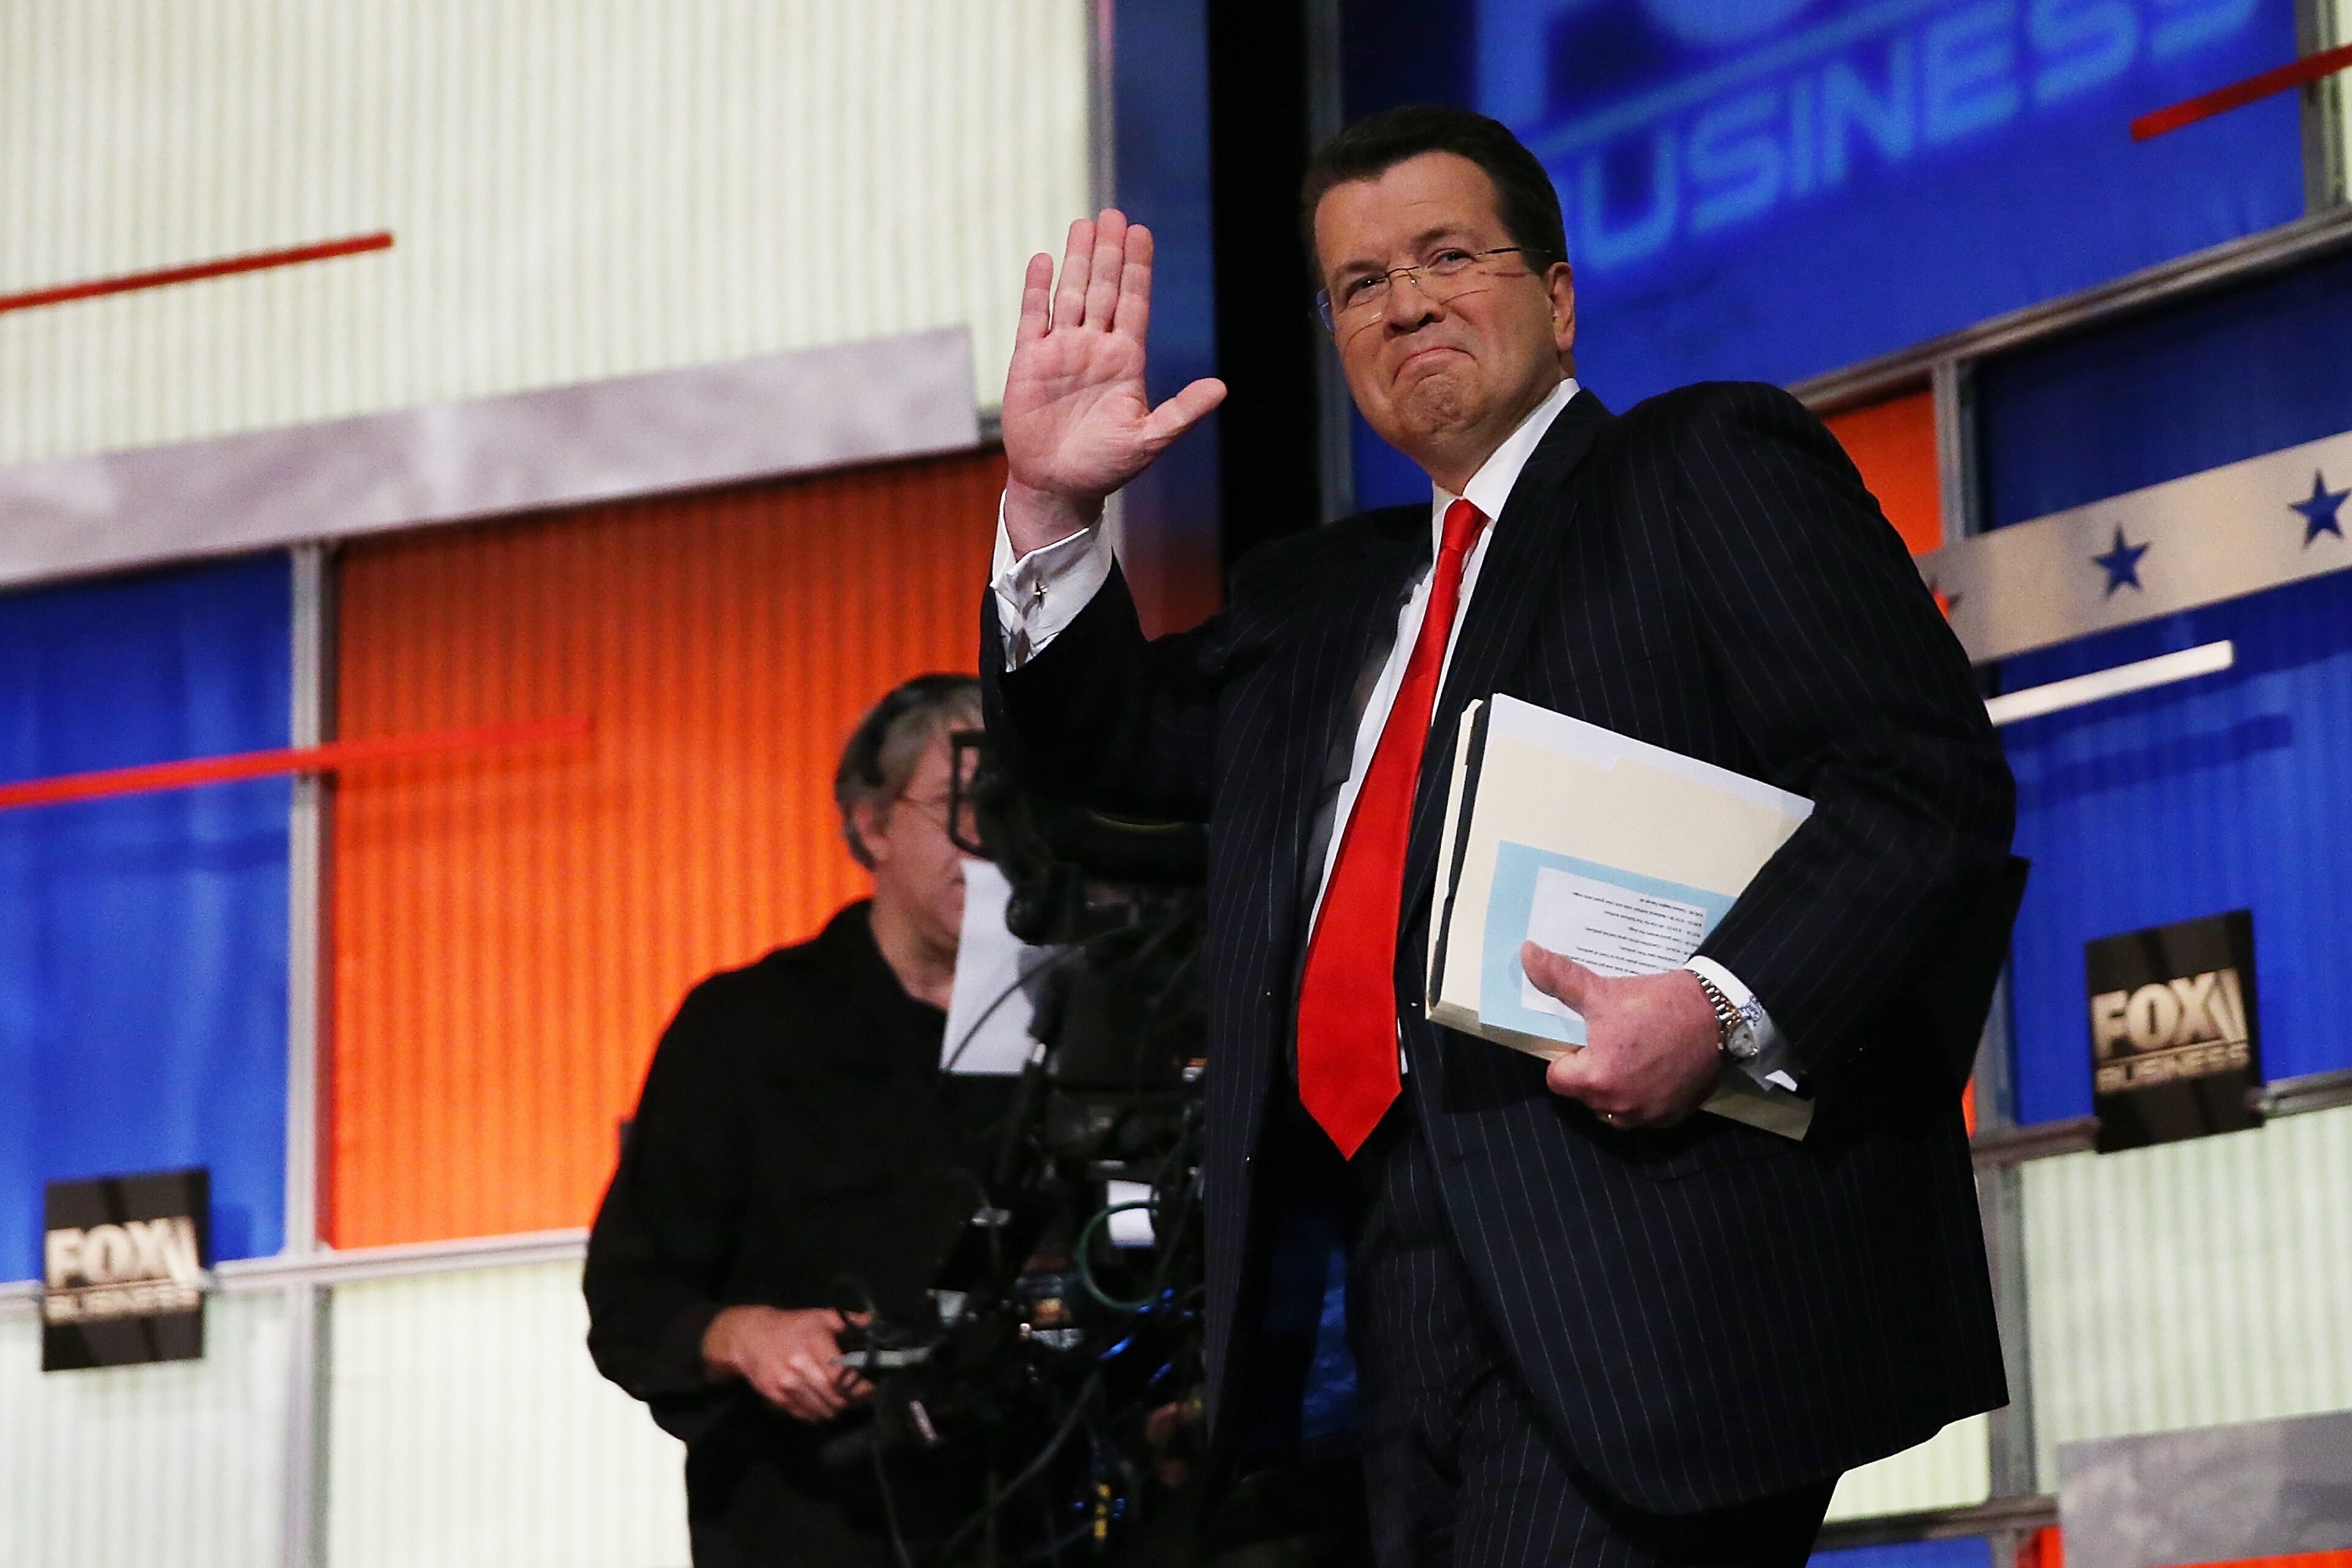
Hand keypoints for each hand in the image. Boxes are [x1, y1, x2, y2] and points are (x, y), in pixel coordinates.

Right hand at [701, 1306, 872, 1422]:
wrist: (749, 1338)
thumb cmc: (791, 1326)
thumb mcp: (820, 1316)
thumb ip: (849, 1321)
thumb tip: (873, 1322)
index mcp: (814, 1345)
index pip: (842, 1377)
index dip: (860, 1387)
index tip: (872, 1388)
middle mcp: (800, 1368)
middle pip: (835, 1398)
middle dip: (853, 1401)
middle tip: (863, 1398)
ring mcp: (787, 1386)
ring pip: (822, 1410)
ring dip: (837, 1409)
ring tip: (845, 1401)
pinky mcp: (777, 1398)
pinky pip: (805, 1415)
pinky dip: (819, 1413)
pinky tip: (825, 1404)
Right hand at [1000, 210, 1225, 552]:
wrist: (1058, 486)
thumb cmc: (1106, 466)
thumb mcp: (1149, 440)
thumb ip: (1182, 412)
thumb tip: (1220, 388)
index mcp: (1125, 360)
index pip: (1134, 304)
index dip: (1138, 269)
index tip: (1142, 234)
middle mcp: (1094, 347)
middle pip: (1104, 289)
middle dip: (1110, 252)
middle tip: (1114, 213)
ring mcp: (1061, 350)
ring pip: (1071, 294)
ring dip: (1077, 260)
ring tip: (1084, 224)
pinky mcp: (1029, 361)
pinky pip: (1033, 317)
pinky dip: (1036, 290)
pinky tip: (1042, 260)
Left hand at [1520, 943, 1722, 1129]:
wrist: (1717, 1014)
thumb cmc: (1657, 1004)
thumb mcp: (1604, 991)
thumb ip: (1560, 978)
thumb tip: (1527, 954)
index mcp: (1598, 1079)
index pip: (1557, 1078)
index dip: (1566, 1056)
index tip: (1584, 1038)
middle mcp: (1620, 1107)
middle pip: (1584, 1094)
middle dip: (1590, 1071)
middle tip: (1610, 1041)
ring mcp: (1649, 1116)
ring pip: (1612, 1107)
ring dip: (1615, 1087)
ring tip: (1631, 1054)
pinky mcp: (1673, 1116)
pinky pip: (1643, 1112)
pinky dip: (1643, 1095)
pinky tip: (1653, 1068)